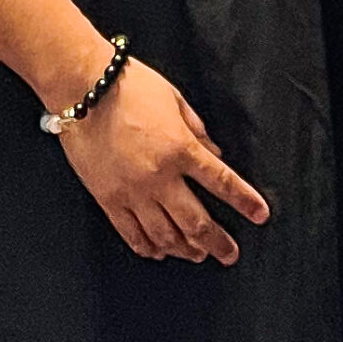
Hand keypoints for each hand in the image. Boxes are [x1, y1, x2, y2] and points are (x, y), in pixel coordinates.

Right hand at [55, 53, 270, 264]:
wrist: (82, 89)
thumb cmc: (130, 86)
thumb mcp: (175, 100)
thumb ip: (197, 130)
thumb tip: (214, 153)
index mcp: (181, 148)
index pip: (222, 182)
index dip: (244, 201)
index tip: (260, 215)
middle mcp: (160, 176)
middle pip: (196, 221)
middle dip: (218, 242)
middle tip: (230, 254)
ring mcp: (132, 191)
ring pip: (165, 235)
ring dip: (186, 249)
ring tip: (198, 255)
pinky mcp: (108, 198)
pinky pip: (131, 233)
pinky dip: (148, 247)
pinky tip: (158, 252)